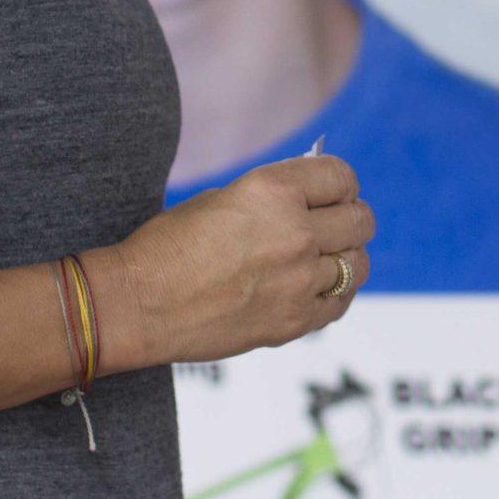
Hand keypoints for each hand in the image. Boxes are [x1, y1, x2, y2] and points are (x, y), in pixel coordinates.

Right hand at [94, 155, 374, 371]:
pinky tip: (319, 287)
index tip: (335, 193)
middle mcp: (294, 232)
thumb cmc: (170, 246)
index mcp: (274, 191)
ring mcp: (298, 280)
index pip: (341, 177)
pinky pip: (339, 303)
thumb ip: (276, 196)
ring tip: (326, 259)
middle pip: (360, 221)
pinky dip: (336, 293)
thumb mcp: (224, 197)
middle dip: (351, 218)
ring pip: (356, 264)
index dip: (341, 184)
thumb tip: (314, 198)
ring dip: (346, 257)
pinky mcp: (293, 321)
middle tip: (335, 224)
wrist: (138, 304)